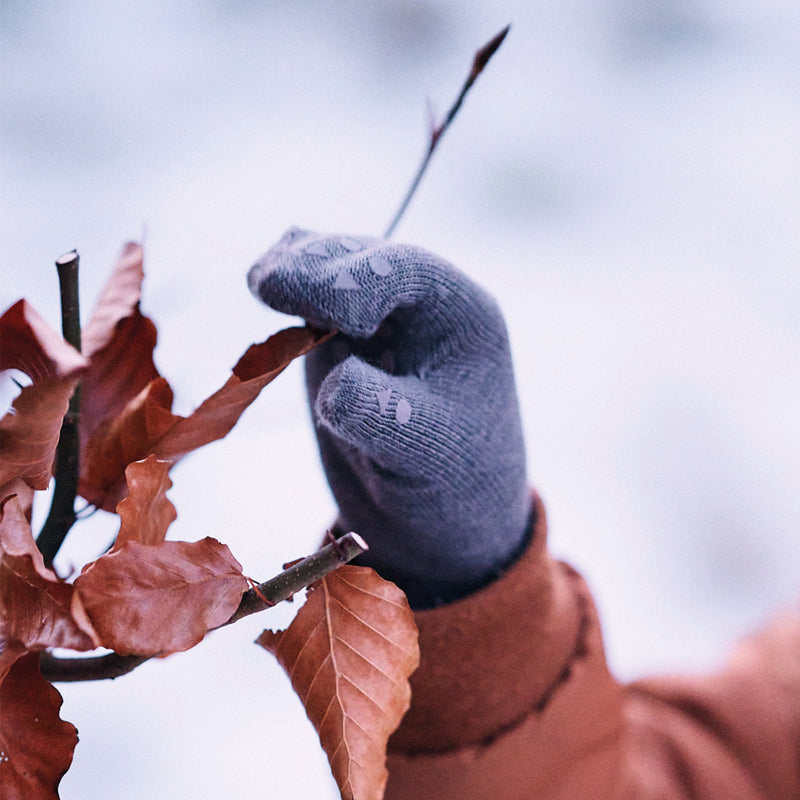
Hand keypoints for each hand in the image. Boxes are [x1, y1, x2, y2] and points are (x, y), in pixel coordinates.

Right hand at [248, 227, 529, 606]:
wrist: (438, 505)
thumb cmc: (451, 476)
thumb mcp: (425, 450)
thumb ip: (377, 412)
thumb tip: (331, 379)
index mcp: (461, 314)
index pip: (405, 270)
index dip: (356, 282)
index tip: (329, 318)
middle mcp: (420, 301)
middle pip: (361, 256)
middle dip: (315, 268)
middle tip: (267, 286)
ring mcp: (378, 313)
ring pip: (330, 265)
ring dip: (295, 272)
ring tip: (264, 285)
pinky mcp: (342, 333)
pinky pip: (310, 296)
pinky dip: (286, 294)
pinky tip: (266, 291)